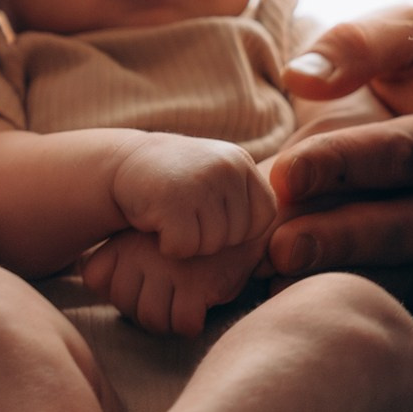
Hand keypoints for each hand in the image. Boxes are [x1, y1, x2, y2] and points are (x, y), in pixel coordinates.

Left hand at [80, 230, 263, 336]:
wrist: (238, 223)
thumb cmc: (187, 242)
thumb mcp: (143, 241)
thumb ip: (113, 261)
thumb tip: (89, 278)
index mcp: (124, 239)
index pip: (95, 278)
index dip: (119, 289)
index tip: (142, 278)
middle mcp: (141, 251)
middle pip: (127, 308)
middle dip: (149, 310)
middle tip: (170, 292)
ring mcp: (169, 267)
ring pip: (154, 321)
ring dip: (171, 319)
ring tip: (185, 297)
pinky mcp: (197, 283)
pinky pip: (184, 323)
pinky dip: (193, 321)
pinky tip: (201, 301)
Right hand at [110, 133, 274, 259]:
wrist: (124, 164)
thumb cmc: (177, 182)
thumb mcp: (219, 179)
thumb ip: (247, 200)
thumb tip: (289, 240)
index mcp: (241, 163)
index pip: (264, 218)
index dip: (238, 228)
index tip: (210, 215)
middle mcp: (226, 167)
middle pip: (237, 236)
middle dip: (209, 237)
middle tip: (185, 214)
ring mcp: (201, 182)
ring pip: (210, 245)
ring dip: (188, 243)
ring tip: (172, 215)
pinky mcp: (173, 200)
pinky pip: (184, 248)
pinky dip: (168, 246)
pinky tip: (157, 223)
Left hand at [263, 8, 412, 311]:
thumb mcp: (396, 34)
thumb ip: (355, 46)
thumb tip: (301, 75)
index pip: (405, 152)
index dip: (342, 163)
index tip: (283, 175)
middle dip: (342, 238)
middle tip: (276, 247)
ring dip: (348, 278)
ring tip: (279, 282)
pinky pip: (412, 298)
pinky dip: (362, 300)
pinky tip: (302, 302)